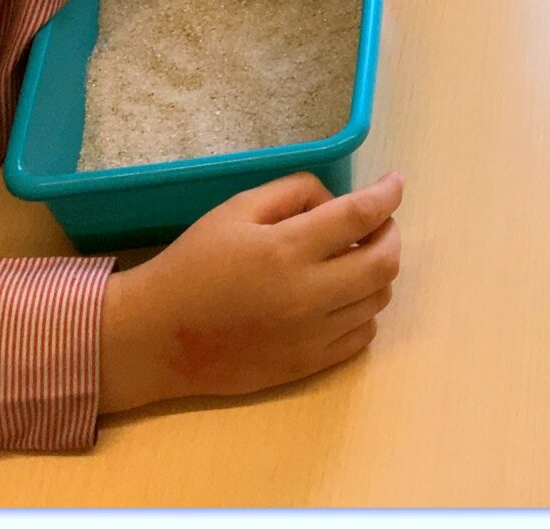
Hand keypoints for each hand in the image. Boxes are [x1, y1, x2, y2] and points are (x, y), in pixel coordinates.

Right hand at [97, 170, 404, 413]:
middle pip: (384, 262)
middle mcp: (307, 295)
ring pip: (377, 300)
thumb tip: (336, 202)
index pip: (361, 216)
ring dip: (378, 272)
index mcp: (287, 250)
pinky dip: (364, 309)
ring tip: (356, 257)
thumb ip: (293, 192)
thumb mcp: (236, 210)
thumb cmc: (192, 265)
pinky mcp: (305, 366)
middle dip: (391, 233)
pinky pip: (361, 337)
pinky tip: (343, 296)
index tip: (394, 183)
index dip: (388, 194)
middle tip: (379, 223)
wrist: (155, 338)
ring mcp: (310, 336)